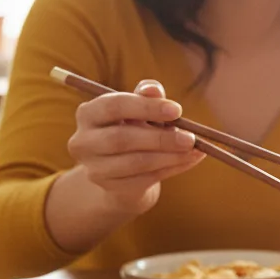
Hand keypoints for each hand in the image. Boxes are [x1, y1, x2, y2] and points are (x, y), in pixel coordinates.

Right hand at [66, 79, 203, 215]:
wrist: (123, 168)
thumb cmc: (132, 127)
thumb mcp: (139, 108)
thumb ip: (146, 96)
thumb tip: (155, 90)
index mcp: (88, 114)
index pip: (113, 107)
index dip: (146, 107)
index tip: (177, 110)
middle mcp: (84, 142)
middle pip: (122, 139)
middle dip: (160, 138)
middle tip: (190, 137)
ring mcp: (95, 168)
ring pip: (136, 163)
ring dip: (170, 156)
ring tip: (195, 149)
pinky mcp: (111, 188)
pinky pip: (146, 179)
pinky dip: (172, 168)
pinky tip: (190, 160)